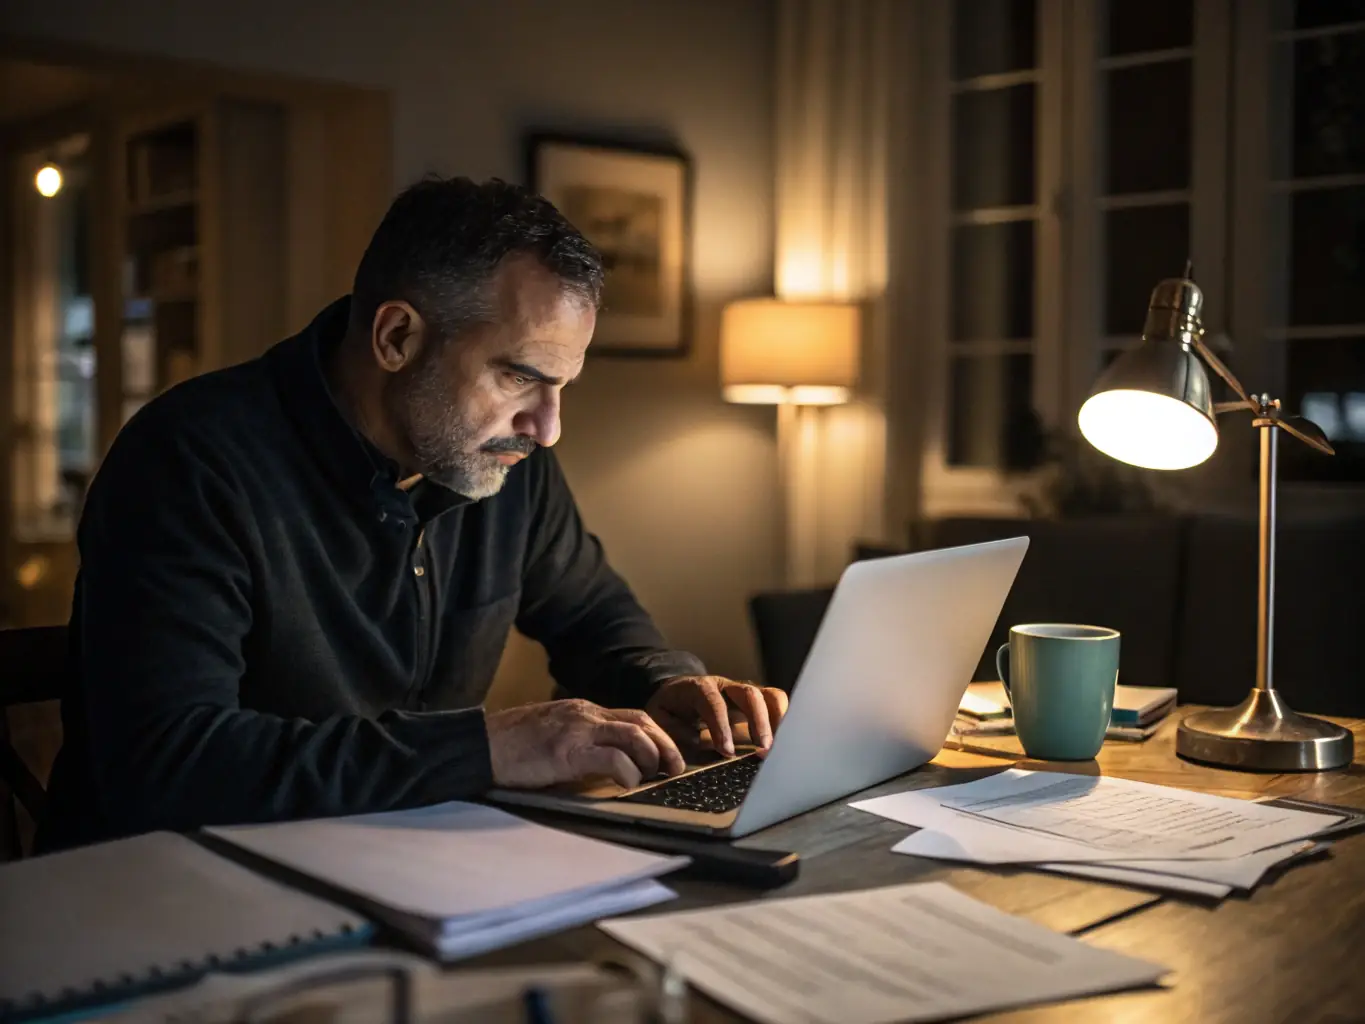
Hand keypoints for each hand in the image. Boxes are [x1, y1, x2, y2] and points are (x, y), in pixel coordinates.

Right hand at [486, 698, 685, 789]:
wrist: (480, 745)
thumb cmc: (512, 746)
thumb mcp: (553, 734)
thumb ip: (580, 740)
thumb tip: (607, 763)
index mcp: (583, 710)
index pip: (633, 716)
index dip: (657, 735)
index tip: (667, 755)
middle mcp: (585, 715)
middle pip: (641, 722)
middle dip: (665, 744)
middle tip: (674, 768)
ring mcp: (577, 731)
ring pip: (634, 735)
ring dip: (652, 757)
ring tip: (654, 777)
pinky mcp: (567, 752)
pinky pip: (612, 758)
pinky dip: (628, 772)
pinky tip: (628, 784)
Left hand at [645, 676, 788, 757]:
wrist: (677, 694)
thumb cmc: (670, 710)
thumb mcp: (659, 718)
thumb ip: (671, 730)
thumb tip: (694, 741)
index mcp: (697, 688)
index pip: (713, 701)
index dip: (721, 725)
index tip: (727, 751)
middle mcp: (725, 686)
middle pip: (748, 693)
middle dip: (758, 721)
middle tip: (762, 750)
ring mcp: (743, 692)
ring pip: (768, 695)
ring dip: (777, 721)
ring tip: (778, 748)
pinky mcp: (756, 702)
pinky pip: (776, 703)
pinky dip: (785, 720)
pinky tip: (785, 742)